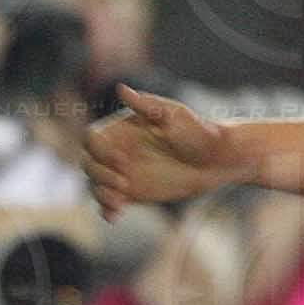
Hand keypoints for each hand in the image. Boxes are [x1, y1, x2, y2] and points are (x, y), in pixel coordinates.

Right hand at [84, 85, 229, 215]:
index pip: (92, 138)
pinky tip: (115, 216)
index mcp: (122, 129)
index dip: (99, 150)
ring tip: (118, 202)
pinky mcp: (131, 193)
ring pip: (95, 184)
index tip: (123, 160)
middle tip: (123, 184)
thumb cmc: (197, 132)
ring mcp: (122, 172)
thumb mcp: (173, 116)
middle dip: (100, 175)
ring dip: (101, 194)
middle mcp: (117, 150)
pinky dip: (107, 210)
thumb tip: (121, 88)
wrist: (215, 161)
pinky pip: (109, 202)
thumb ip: (146, 106)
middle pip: (88, 163)